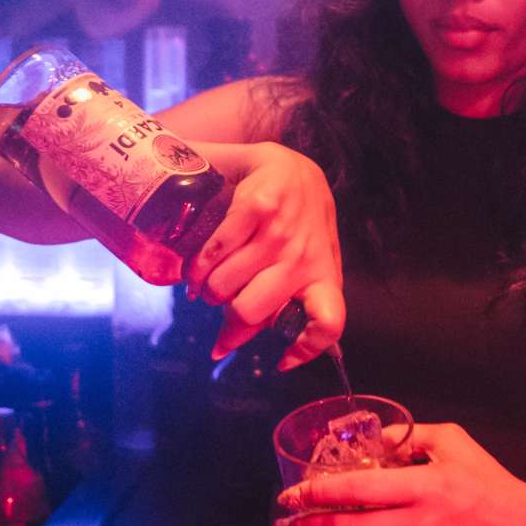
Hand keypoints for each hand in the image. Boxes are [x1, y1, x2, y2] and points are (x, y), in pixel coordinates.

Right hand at [186, 142, 344, 365]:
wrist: (290, 164)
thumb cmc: (297, 221)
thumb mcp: (303, 260)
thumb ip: (280, 298)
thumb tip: (224, 346)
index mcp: (325, 274)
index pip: (329, 323)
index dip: (305, 350)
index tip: (280, 361)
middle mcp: (305, 257)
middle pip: (251, 313)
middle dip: (226, 320)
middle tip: (220, 306)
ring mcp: (281, 232)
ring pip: (224, 287)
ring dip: (207, 290)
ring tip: (206, 282)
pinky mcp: (258, 208)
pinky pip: (214, 254)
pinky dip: (196, 266)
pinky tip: (196, 267)